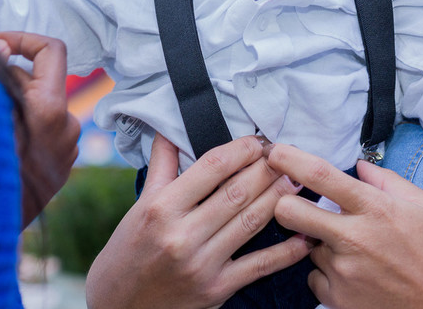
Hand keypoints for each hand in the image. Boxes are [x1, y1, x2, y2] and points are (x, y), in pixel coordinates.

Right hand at [0, 31, 80, 227]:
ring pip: (35, 102)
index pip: (49, 49)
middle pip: (35, 77)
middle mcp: (65, 125)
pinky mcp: (61, 161)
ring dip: (9, 99)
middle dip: (4, 75)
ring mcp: (66, 145)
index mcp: (48, 110)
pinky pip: (41, 126)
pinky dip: (20, 121)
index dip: (21, 38)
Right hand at [86, 134, 308, 308]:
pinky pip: (259, 266)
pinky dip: (286, 251)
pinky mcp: (216, 289)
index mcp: (161, 207)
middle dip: (267, 169)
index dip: (240, 150)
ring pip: (251, 222)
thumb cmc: (128, 250)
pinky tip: (304, 236)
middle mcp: (182, 234)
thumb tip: (169, 130)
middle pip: (237, 192)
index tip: (257, 141)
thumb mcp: (140, 205)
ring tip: (296, 181)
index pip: (211, 167)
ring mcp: (202, 264)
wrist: (119, 304)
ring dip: (280, 198)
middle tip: (285, 155)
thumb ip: (162, 166)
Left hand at [269, 144, 422, 308]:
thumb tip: (359, 165)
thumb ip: (385, 180)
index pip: (320, 176)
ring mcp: (344, 271)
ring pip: (305, 246)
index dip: (290, 159)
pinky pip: (314, 277)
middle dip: (285, 203)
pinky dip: (326, 272)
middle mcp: (354, 239)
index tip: (273, 151)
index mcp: (374, 208)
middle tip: (299, 204)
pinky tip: (352, 271)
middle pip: (288, 212)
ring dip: (319, 242)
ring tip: (352, 248)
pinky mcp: (339, 299)